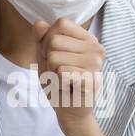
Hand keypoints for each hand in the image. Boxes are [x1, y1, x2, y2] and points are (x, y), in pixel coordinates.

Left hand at [33, 18, 104, 134]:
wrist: (70, 112)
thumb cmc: (59, 83)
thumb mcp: (45, 57)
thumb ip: (41, 39)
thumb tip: (39, 23)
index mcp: (88, 39)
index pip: (61, 23)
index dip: (48, 39)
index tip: (53, 56)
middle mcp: (95, 48)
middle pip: (54, 40)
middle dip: (48, 59)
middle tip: (59, 73)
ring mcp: (95, 63)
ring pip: (54, 57)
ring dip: (52, 73)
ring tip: (64, 81)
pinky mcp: (92, 79)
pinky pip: (61, 72)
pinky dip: (58, 83)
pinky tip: (68, 88)